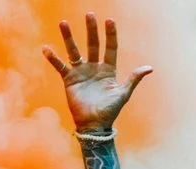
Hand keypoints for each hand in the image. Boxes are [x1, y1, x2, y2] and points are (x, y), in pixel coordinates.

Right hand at [43, 12, 153, 133]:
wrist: (94, 125)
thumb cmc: (110, 111)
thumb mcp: (123, 94)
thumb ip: (134, 79)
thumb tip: (149, 68)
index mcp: (108, 70)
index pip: (110, 48)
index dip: (110, 35)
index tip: (109, 20)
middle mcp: (94, 68)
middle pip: (92, 44)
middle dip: (91, 30)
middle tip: (89, 15)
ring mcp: (81, 73)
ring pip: (74, 51)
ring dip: (68, 38)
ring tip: (63, 23)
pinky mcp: (69, 80)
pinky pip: (60, 66)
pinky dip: (53, 58)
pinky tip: (46, 48)